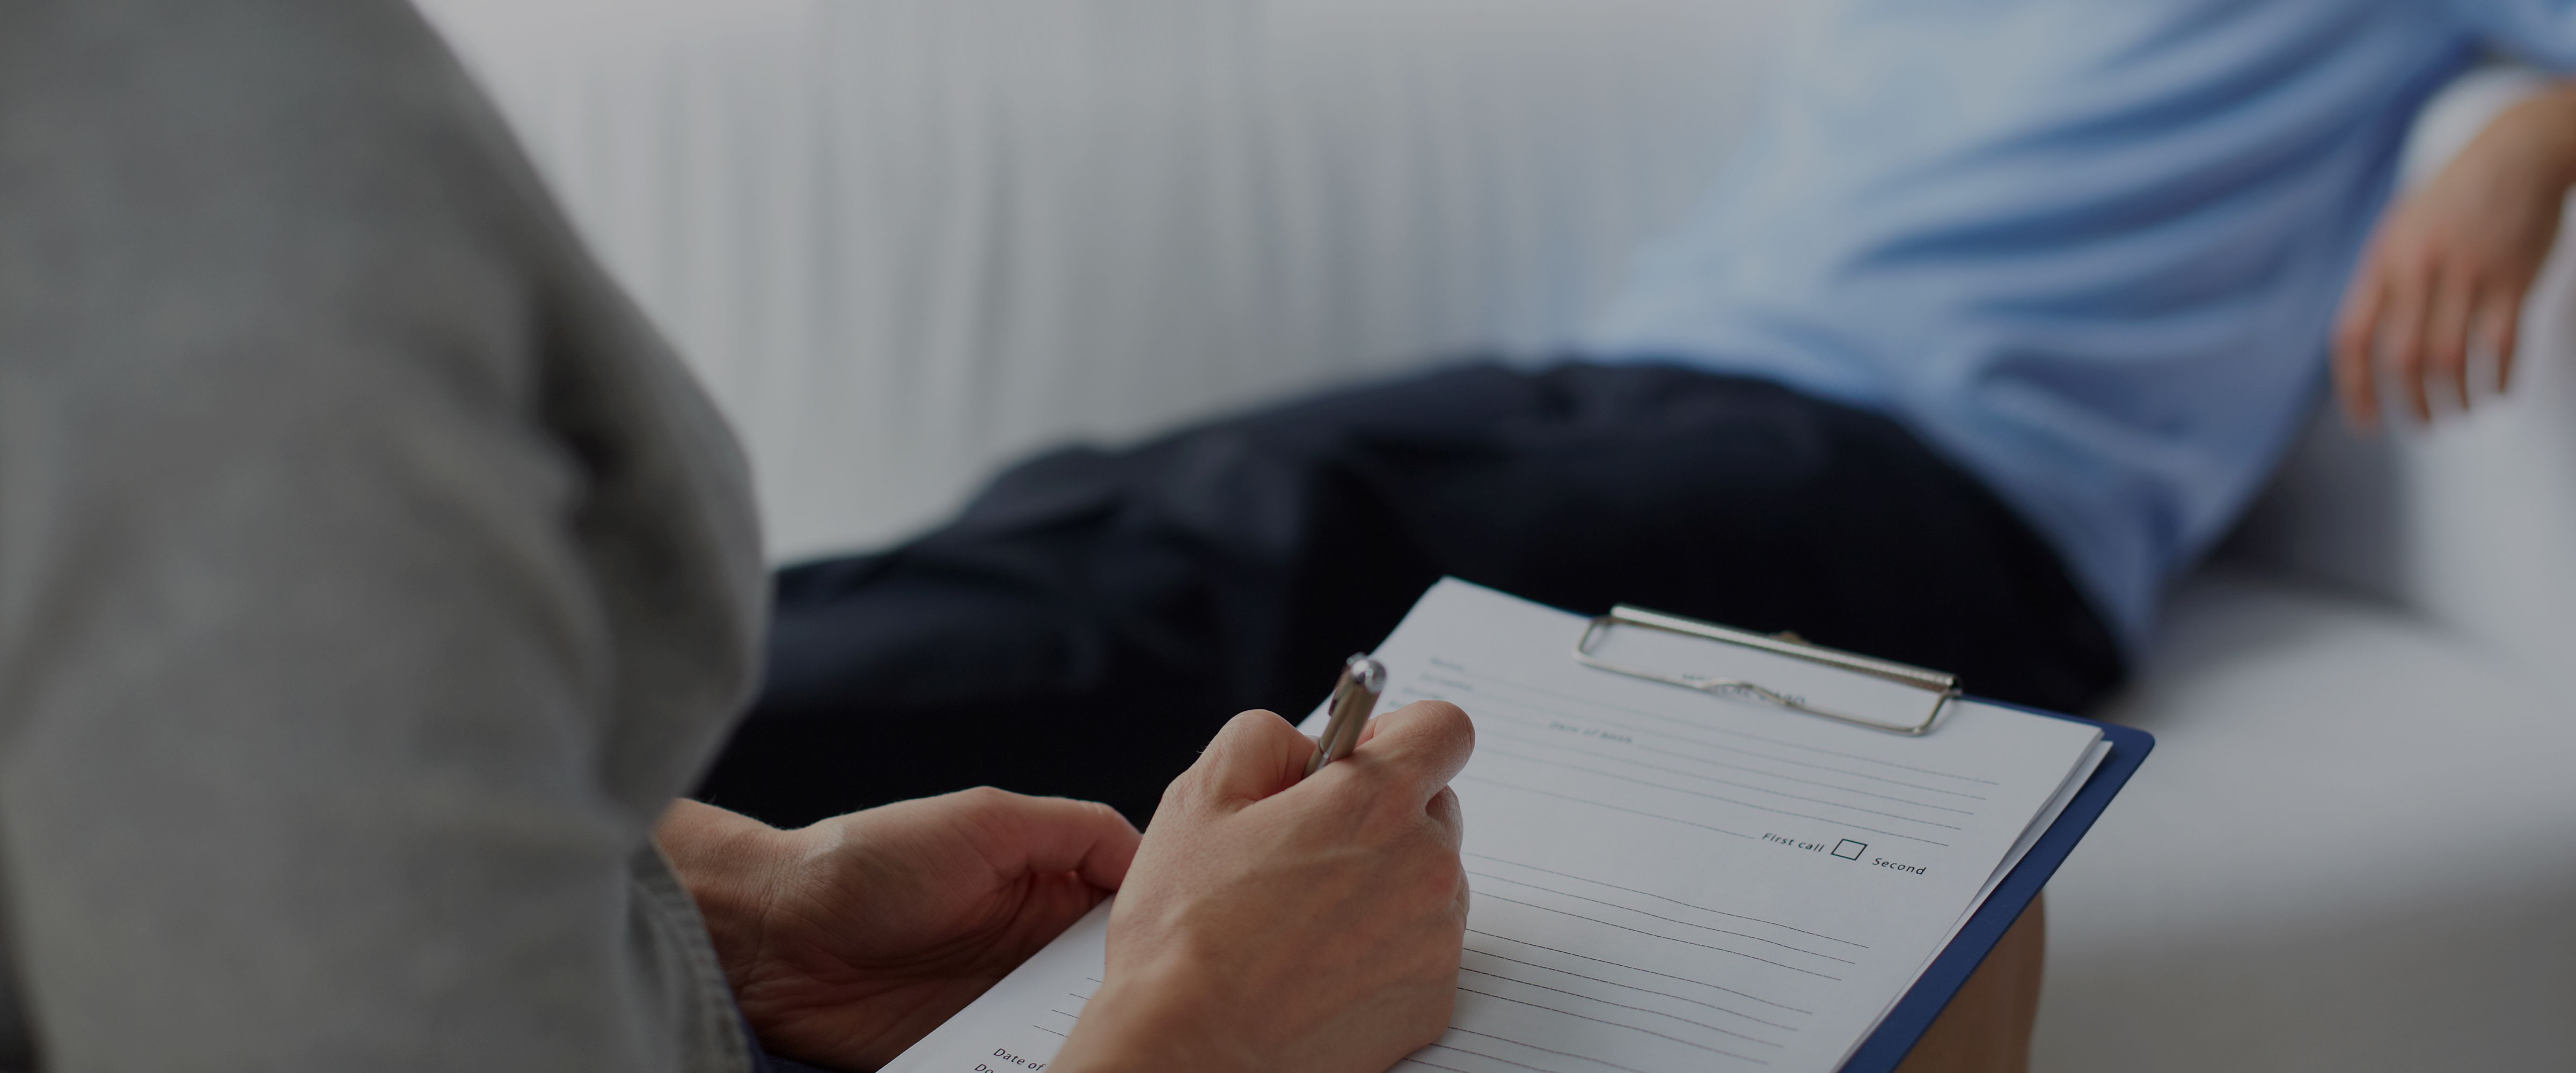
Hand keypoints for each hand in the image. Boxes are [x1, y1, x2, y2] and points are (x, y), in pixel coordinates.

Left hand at [655, 789, 1139, 1068]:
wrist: (769, 933)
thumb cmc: (867, 860)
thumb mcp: (986, 820)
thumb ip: (1072, 831)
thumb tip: (1150, 854)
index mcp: (1042, 884)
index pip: (1128, 906)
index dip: (1160, 923)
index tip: (1191, 943)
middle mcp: (1028, 947)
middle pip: (1108, 976)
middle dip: (1132, 990)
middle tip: (1156, 1007)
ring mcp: (996, 1004)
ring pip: (1071, 1028)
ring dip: (1089, 1034)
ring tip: (1114, 1041)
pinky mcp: (963, 1052)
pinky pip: (1015, 1066)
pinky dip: (1038, 1065)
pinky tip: (1057, 1062)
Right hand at [1052, 701, 1476, 1072]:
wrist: (1190, 1051)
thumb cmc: (1186, 933)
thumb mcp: (1199, 796)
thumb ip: (1265, 738)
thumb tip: (1306, 744)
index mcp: (1376, 803)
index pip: (1443, 728)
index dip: (1397, 736)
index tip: (1358, 761)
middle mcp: (1425, 866)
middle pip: (1434, 807)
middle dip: (1380, 815)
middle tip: (1306, 849)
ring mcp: (1436, 939)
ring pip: (1428, 880)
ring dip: (1382, 883)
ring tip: (1302, 918)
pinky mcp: (1433, 1000)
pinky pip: (1422, 948)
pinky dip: (1382, 948)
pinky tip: (1317, 965)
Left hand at [2333, 84, 2575, 428]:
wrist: (2517, 151)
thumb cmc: (2453, 197)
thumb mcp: (2401, 229)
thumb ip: (2382, 281)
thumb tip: (2365, 344)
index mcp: (2383, 260)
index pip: (2352, 337)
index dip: (2353, 388)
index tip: (2364, 422)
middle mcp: (2418, 269)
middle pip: (2401, 357)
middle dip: (2408, 403)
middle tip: (2421, 425)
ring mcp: (2467, 273)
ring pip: (2449, 358)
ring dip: (2453, 398)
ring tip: (2459, 414)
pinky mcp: (2512, 277)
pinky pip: (2500, 343)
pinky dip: (2498, 378)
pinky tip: (2498, 393)